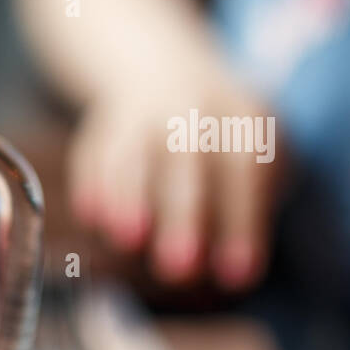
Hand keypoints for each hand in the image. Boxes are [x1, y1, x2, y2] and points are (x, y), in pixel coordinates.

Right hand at [67, 71, 283, 289]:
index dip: (242, 223)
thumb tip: (235, 274)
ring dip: (129, 197)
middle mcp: (193, 107)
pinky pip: (95, 151)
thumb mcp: (257, 155)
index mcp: (243, 116)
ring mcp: (143, 111)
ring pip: (135, 151)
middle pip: (189, 158)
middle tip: (179, 269)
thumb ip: (249, 206)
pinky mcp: (103, 123)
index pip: (247, 170)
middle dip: (183, 215)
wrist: (165, 72)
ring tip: (128, 242)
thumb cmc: (224, 139)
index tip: (238, 277)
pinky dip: (92, 183)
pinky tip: (93, 218)